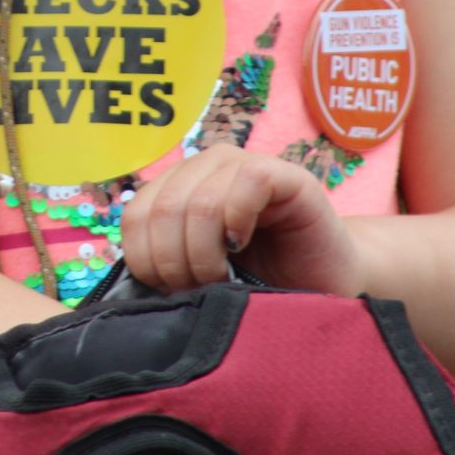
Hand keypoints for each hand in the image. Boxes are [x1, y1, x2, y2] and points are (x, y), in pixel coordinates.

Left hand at [120, 144, 364, 296]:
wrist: (323, 285)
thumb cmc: (259, 283)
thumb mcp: (197, 272)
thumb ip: (164, 261)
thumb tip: (130, 278)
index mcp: (178, 186)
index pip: (135, 215)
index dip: (145, 260)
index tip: (170, 289)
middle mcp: (207, 166)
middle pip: (164, 211)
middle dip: (175, 263)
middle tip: (200, 288)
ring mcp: (245, 165)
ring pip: (199, 202)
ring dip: (204, 254)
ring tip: (222, 277)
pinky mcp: (287, 175)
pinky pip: (248, 182)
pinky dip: (237, 223)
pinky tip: (242, 246)